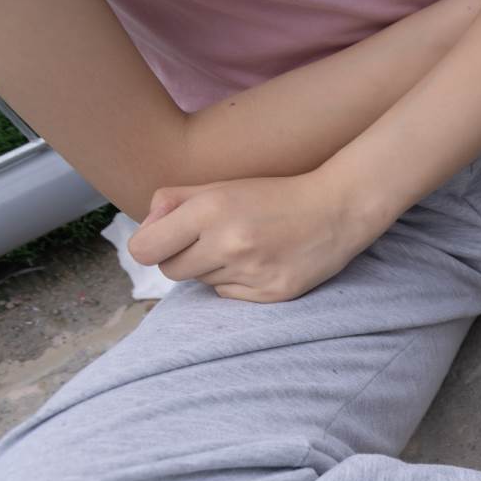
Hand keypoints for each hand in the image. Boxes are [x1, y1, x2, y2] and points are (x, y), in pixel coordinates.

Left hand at [127, 170, 389, 302]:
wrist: (336, 210)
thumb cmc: (273, 195)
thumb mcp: (219, 185)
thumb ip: (172, 201)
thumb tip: (145, 228)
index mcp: (209, 210)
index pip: (145, 249)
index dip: (149, 245)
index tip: (164, 241)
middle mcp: (228, 244)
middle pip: (171, 271)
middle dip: (181, 258)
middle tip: (206, 243)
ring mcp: (252, 272)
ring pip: (202, 283)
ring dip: (213, 269)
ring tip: (242, 248)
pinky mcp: (272, 293)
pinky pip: (230, 295)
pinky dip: (237, 282)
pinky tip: (259, 263)